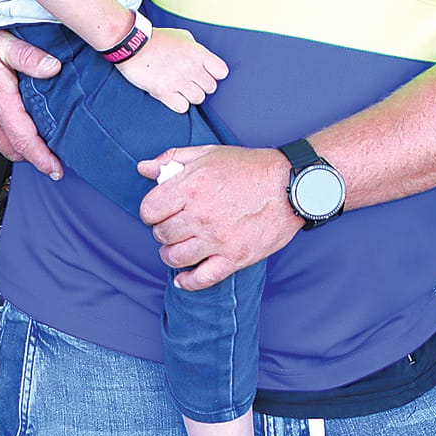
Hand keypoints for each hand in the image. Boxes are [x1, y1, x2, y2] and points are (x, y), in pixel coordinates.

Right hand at [0, 11, 64, 177]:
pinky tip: (13, 124)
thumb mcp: (2, 42)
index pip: (23, 140)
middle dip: (33, 159)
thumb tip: (54, 69)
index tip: (56, 170)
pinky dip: (2, 134)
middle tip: (53, 161)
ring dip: (17, 147)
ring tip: (38, 145)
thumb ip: (30, 57)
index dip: (41, 158)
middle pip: (11, 148)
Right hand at [115, 26, 226, 112]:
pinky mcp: (163, 92)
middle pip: (210, 88)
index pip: (222, 72)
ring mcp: (178, 81)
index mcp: (198, 53)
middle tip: (190, 82)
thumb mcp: (182, 36)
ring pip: (198, 99)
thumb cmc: (157, 39)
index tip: (205, 74)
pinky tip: (172, 96)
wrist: (132, 44)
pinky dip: (179, 104)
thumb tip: (203, 60)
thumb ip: (196, 49)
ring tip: (180, 89)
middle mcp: (191, 68)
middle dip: (201, 86)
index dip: (214, 75)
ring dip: (190, 96)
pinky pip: (182, 107)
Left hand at [137, 144, 299, 289]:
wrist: (292, 184)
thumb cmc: (250, 167)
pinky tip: (183, 277)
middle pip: (161, 234)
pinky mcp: (235, 257)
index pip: (148, 210)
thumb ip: (172, 158)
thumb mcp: (209, 153)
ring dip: (172, 253)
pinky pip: (201, 279)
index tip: (162, 210)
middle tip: (177, 225)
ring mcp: (218, 238)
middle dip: (164, 230)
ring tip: (182, 245)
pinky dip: (187, 282)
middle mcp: (201, 214)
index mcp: (192, 186)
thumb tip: (143, 168)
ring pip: (175, 257)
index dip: (152, 211)